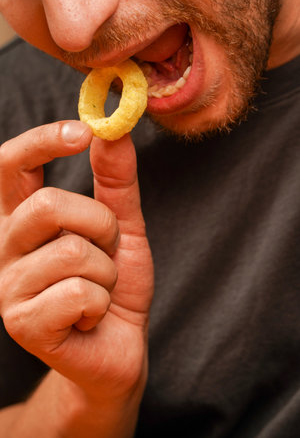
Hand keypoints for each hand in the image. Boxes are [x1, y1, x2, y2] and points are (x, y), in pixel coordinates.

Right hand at [0, 121, 153, 404]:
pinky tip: (90, 317)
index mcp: (23, 220)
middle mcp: (4, 249)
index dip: (41, 141)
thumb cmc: (116, 283)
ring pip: (72, 252)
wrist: (119, 345)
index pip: (10, 166)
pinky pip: (80, 293)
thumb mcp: (123, 227)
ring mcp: (8, 288)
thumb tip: (112, 132)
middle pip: (49, 206)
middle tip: (109, 250)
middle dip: (101, 226)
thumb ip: (116, 182)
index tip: (81, 131)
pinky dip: (102, 303)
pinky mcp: (23, 324)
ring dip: (106, 271)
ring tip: (100, 289)